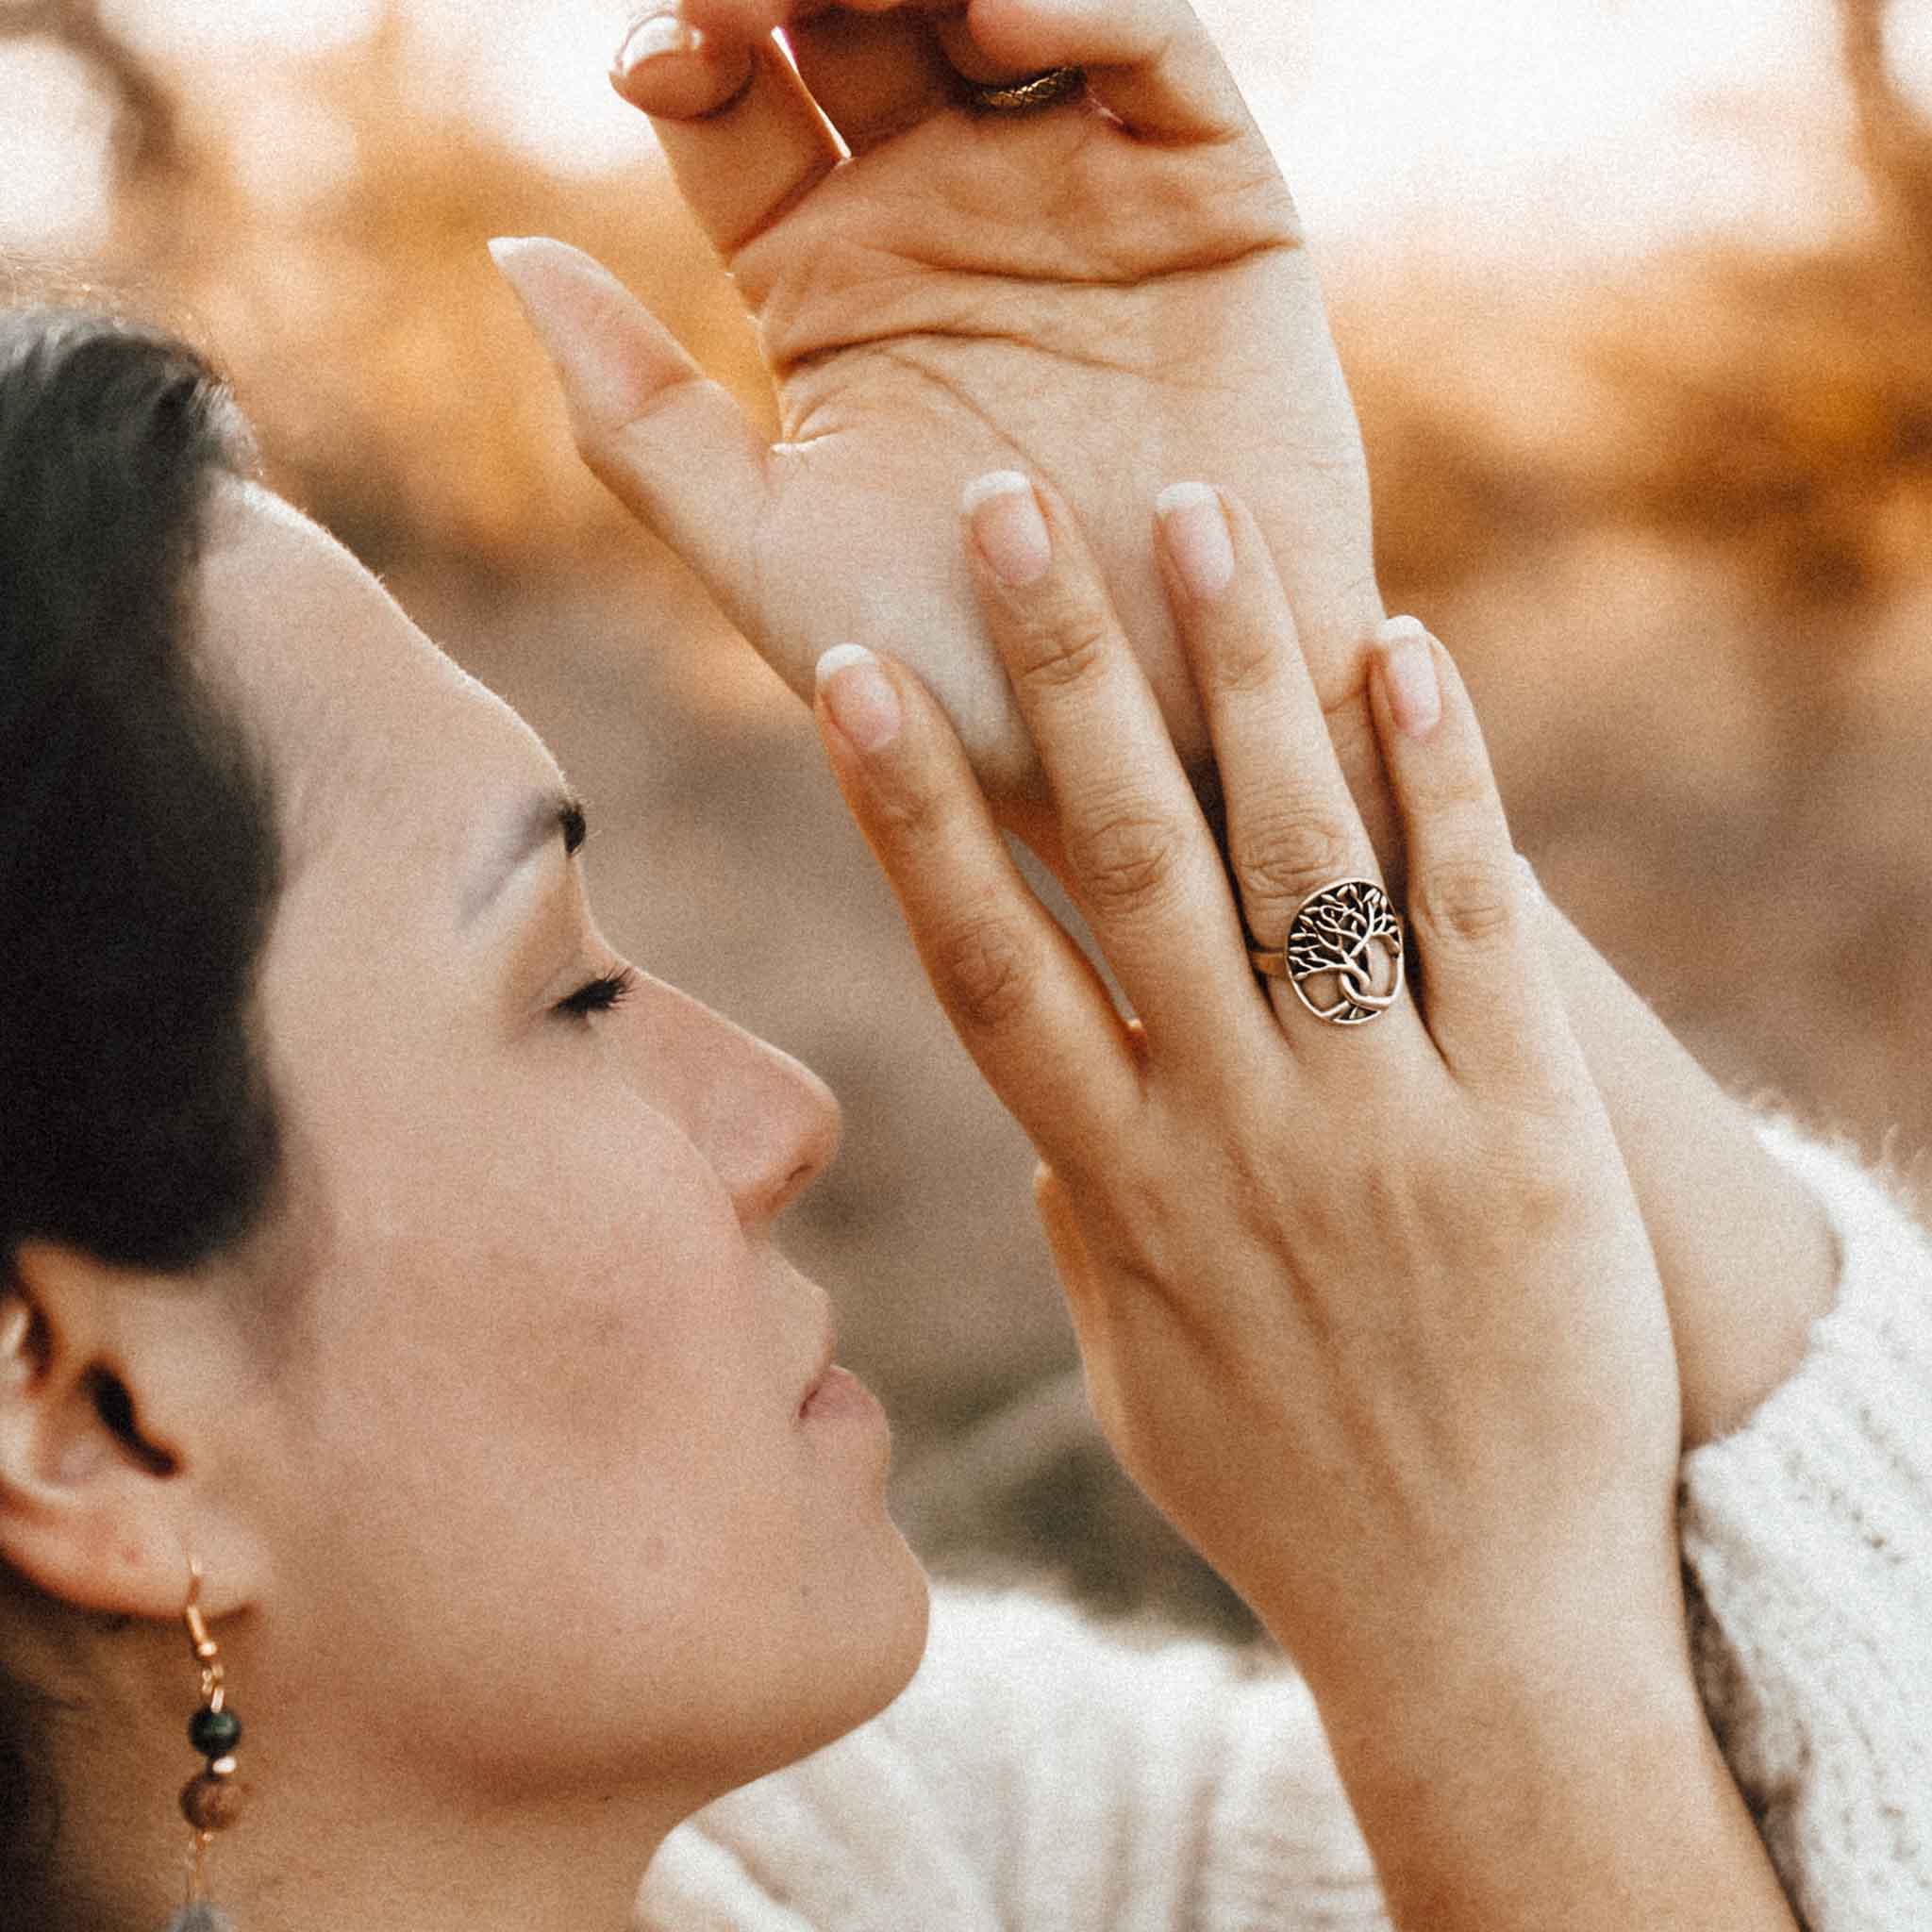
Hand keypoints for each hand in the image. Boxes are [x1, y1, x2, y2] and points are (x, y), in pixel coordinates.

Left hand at [498, 0, 1383, 845]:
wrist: (1151, 751)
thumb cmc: (958, 681)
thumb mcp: (772, 555)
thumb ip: (638, 423)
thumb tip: (511, 256)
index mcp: (830, 279)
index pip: (732, 95)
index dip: (684, 41)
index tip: (651, 61)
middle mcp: (950, 212)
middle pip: (851, 10)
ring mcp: (1079, 193)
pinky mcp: (1211, 198)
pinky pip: (1151, 51)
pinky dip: (1084, 1)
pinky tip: (994, 8)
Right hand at [810, 471, 1683, 1692]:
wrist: (1482, 1628)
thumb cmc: (1282, 1490)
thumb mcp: (1137, 1364)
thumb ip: (1081, 1221)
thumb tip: (1047, 1114)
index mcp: (1115, 1191)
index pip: (985, 963)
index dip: (910, 811)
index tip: (846, 677)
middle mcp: (1232, 1134)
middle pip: (1124, 866)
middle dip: (1057, 675)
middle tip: (1004, 508)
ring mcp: (1382, 1123)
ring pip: (1295, 858)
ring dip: (1240, 675)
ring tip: (1195, 516)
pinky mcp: (1527, 1129)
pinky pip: (1472, 925)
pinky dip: (1440, 777)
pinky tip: (1403, 647)